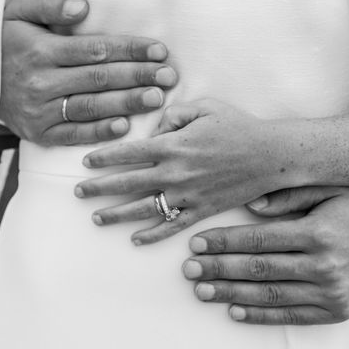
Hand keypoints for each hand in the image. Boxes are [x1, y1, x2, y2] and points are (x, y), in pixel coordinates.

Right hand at [0, 0, 177, 145]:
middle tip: (169, 76)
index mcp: (40, 50)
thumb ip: (48, 4)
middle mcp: (41, 82)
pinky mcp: (39, 133)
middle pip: (99, 79)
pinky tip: (124, 126)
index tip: (159, 50)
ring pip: (91, 106)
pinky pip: (74, 134)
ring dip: (127, 103)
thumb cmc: (5, 43)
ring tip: (156, 98)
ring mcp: (40, 111)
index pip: (95, 49)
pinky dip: (99, 132)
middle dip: (138, 76)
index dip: (130, 50)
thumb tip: (82, 9)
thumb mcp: (17, 13)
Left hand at [76, 99, 293, 243]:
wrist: (271, 155)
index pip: (128, 153)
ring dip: (117, 215)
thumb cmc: (237, 127)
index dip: (104, 158)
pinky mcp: (201, 211)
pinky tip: (135, 240)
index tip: (85, 163)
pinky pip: (172, 226)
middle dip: (99, 188)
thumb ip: (172, 115)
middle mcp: (175, 172)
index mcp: (173, 145)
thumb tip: (153, 130)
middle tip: (77, 193)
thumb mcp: (204, 108)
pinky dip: (153, 234)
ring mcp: (188, 195)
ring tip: (96, 218)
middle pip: (128, 183)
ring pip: (144, 208)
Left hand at [183, 186, 348, 324]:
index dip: (224, 242)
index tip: (197, 243)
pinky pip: (291, 316)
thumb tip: (251, 205)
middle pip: (258, 269)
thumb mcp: (332, 192)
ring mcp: (329, 292)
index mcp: (317, 233)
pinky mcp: (334, 312)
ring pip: (269, 295)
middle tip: (189, 269)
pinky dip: (260, 315)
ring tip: (202, 291)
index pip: (259, 239)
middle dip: (218, 269)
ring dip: (230, 293)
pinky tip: (233, 311)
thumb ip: (291, 195)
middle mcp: (322, 265)